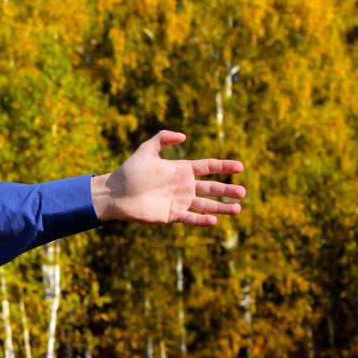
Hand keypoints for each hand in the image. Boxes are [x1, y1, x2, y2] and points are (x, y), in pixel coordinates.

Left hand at [91, 130, 245, 226]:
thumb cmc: (129, 172)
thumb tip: (183, 137)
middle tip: (243, 193)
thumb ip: (163, 139)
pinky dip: (202, 220)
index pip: (208, 167)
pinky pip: (190, 218)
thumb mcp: (146, 150)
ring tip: (237, 209)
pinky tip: (214, 221)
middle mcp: (183, 186)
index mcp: (181, 169)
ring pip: (205, 205)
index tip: (239, 167)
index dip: (224, 166)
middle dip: (227, 190)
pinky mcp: (171, 215)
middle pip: (211, 187)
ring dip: (221, 207)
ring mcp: (179, 201)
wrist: (115, 194)